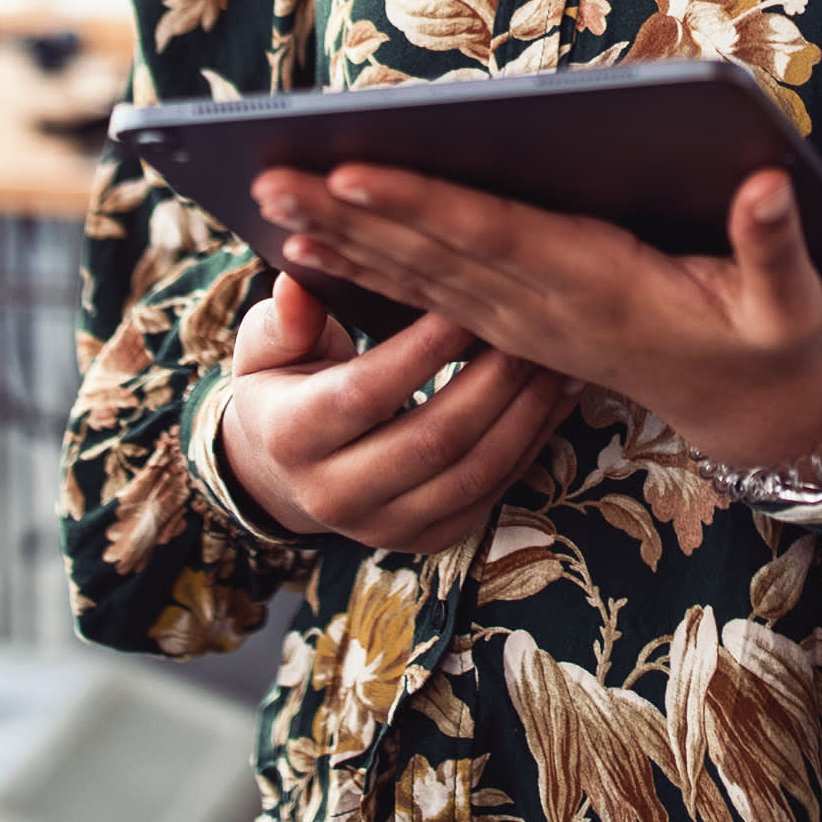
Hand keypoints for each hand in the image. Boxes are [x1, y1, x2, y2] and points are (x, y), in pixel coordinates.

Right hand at [214, 269, 575, 552]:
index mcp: (291, 437)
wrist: (282, 471)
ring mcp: (383, 526)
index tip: (467, 301)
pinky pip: (489, 494)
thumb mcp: (265, 347)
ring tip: (554, 360)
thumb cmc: (281, 387)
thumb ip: (285, 318)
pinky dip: (530, 444)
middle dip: (492, 379)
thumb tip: (296, 283)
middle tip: (529, 326)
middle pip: (432, 439)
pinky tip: (556, 398)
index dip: (423, 349)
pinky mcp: (425, 539)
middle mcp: (332, 494)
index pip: (366, 392)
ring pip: (471, 473)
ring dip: (524, 414)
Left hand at [257, 163, 821, 480]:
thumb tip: (771, 185)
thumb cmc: (767, 341)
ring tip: (272, 201)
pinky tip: (313, 248)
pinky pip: (426, 296)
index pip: (494, 238)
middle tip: (271, 175)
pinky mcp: (514, 327)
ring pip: (416, 277)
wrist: (747, 410)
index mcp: (598, 287)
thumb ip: (776, 245)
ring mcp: (522, 322)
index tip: (356, 172)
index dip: (423, 206)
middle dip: (349, 216)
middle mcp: (543, 308)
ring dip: (342, 240)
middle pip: (431, 256)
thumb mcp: (789, 304)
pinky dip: (367, 270)